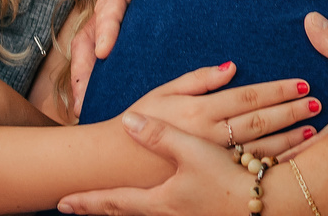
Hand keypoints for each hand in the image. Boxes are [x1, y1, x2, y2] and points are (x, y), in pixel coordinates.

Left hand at [58, 113, 249, 215]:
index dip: (86, 202)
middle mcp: (166, 214)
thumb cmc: (226, 179)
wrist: (266, 203)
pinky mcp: (199, 215)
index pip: (113, 202)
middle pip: (124, 213)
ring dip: (123, 208)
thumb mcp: (191, 152)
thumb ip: (159, 135)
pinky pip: (164, 213)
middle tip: (73, 206)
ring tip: (103, 205)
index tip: (61, 203)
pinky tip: (152, 200)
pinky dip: (148, 207)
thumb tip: (128, 121)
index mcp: (158, 201)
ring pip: (143, 215)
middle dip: (98, 208)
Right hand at [70, 0, 191, 113]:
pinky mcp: (125, 24)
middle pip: (88, 34)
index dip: (107, 26)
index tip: (106, 51)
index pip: (111, 1)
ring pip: (92, 47)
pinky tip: (106, 100)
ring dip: (85, 78)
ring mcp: (116, 13)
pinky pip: (107, 51)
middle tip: (82, 100)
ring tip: (85, 111)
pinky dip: (101, 76)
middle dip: (83, 67)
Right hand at [127, 62, 318, 159]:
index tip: (301, 83)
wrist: (117, 164)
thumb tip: (231, 66)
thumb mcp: (163, 92)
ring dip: (289, 139)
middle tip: (318, 103)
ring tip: (313, 129)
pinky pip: (247, 171)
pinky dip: (273, 164)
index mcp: (199, 111)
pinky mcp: (210, 177)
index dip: (276, 90)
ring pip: (259, 150)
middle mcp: (209, 136)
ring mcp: (211, 160)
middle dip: (291, 112)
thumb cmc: (140, 121)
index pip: (248, 97)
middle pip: (259, 122)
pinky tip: (292, 157)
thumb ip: (198, 79)